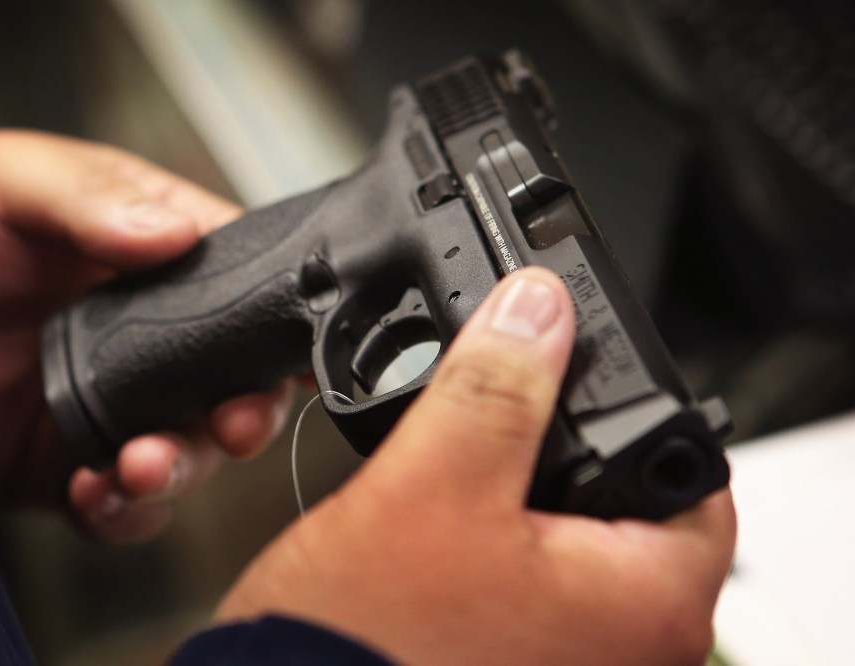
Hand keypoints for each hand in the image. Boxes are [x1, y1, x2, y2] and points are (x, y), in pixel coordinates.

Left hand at [0, 129, 292, 541]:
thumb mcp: (21, 181)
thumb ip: (93, 202)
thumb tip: (171, 231)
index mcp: (169, 264)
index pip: (254, 296)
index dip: (283, 333)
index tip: (296, 363)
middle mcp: (159, 342)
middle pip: (237, 389)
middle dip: (245, 417)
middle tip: (232, 425)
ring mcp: (120, 405)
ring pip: (188, 456)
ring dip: (180, 471)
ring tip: (140, 465)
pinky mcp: (72, 458)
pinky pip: (118, 502)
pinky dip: (119, 510)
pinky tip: (92, 491)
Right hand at [217, 268, 735, 664]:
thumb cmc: (364, 641)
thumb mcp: (432, 485)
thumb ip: (494, 389)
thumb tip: (537, 308)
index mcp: (643, 607)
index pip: (693, 474)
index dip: (637, 406)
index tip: (581, 375)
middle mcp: (625, 650)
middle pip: (630, 504)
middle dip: (570, 447)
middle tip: (514, 413)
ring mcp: (571, 661)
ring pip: (576, 539)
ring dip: (529, 491)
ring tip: (476, 462)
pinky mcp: (518, 661)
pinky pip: (537, 578)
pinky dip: (506, 536)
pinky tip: (456, 516)